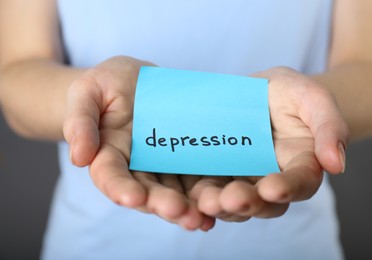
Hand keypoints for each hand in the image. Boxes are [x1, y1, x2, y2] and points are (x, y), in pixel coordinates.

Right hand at [63, 56, 214, 230]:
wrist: (137, 80)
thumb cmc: (108, 84)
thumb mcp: (87, 92)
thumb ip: (80, 121)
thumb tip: (79, 158)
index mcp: (108, 154)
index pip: (110, 176)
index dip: (120, 188)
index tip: (132, 198)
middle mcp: (136, 167)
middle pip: (146, 191)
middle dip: (160, 203)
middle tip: (177, 212)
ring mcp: (162, 165)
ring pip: (172, 192)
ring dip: (185, 208)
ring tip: (200, 219)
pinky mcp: (184, 160)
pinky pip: (193, 180)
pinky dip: (203, 195)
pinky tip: (216, 208)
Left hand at [185, 67, 349, 221]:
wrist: (259, 92)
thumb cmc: (290, 94)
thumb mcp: (313, 99)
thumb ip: (329, 127)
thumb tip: (336, 164)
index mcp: (299, 165)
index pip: (299, 183)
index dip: (287, 188)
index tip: (272, 188)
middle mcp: (270, 179)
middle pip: (263, 203)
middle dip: (247, 203)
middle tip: (231, 199)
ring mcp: (241, 178)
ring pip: (232, 202)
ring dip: (220, 205)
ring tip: (206, 202)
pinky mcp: (215, 173)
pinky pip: (206, 190)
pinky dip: (197, 199)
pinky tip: (188, 200)